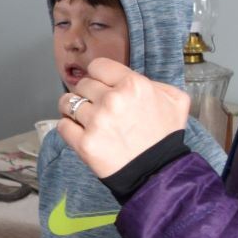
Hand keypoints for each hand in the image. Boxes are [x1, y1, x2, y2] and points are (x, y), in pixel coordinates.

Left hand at [55, 57, 189, 180]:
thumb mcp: (175, 100)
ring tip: (83, 116)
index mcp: (133, 85)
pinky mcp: (84, 143)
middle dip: (88, 93)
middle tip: (97, 105)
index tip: (101, 84)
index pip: (98, 66)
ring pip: (67, 103)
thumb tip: (129, 79)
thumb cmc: (165, 136)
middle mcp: (112, 100)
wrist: (158, 171)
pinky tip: (79, 131)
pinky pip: (63, 125)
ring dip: (73, 108)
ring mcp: (96, 122)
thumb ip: (154, 83)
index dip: (98, 75)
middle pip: (82, 84)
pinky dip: (68, 127)